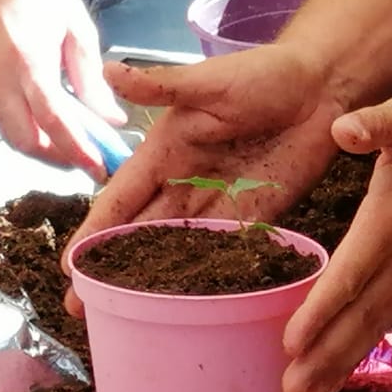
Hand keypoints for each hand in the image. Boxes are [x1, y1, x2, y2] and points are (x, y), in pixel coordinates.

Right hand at [0, 0, 125, 177]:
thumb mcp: (78, 28)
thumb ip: (92, 79)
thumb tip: (112, 120)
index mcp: (28, 60)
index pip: (54, 121)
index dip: (78, 151)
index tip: (100, 168)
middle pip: (26, 141)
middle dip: (57, 157)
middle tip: (86, 156)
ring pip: (9, 135)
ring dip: (40, 144)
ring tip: (68, 136)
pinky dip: (21, 124)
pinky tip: (39, 112)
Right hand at [66, 45, 345, 310]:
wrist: (322, 85)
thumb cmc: (261, 73)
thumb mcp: (208, 81)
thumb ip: (162, 86)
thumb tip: (108, 70)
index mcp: (164, 152)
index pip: (119, 201)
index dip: (94, 234)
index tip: (69, 270)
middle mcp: (184, 183)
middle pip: (140, 235)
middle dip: (112, 272)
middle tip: (84, 312)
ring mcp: (218, 203)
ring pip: (177, 250)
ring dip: (153, 284)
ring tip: (127, 321)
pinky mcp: (255, 215)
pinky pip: (224, 251)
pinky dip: (206, 278)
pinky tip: (190, 309)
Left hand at [281, 85, 391, 391]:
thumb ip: (378, 122)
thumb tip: (345, 128)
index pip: (353, 273)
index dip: (322, 310)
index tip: (291, 344)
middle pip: (363, 315)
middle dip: (327, 356)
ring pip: (376, 323)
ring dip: (342, 360)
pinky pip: (387, 314)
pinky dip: (362, 344)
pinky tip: (340, 363)